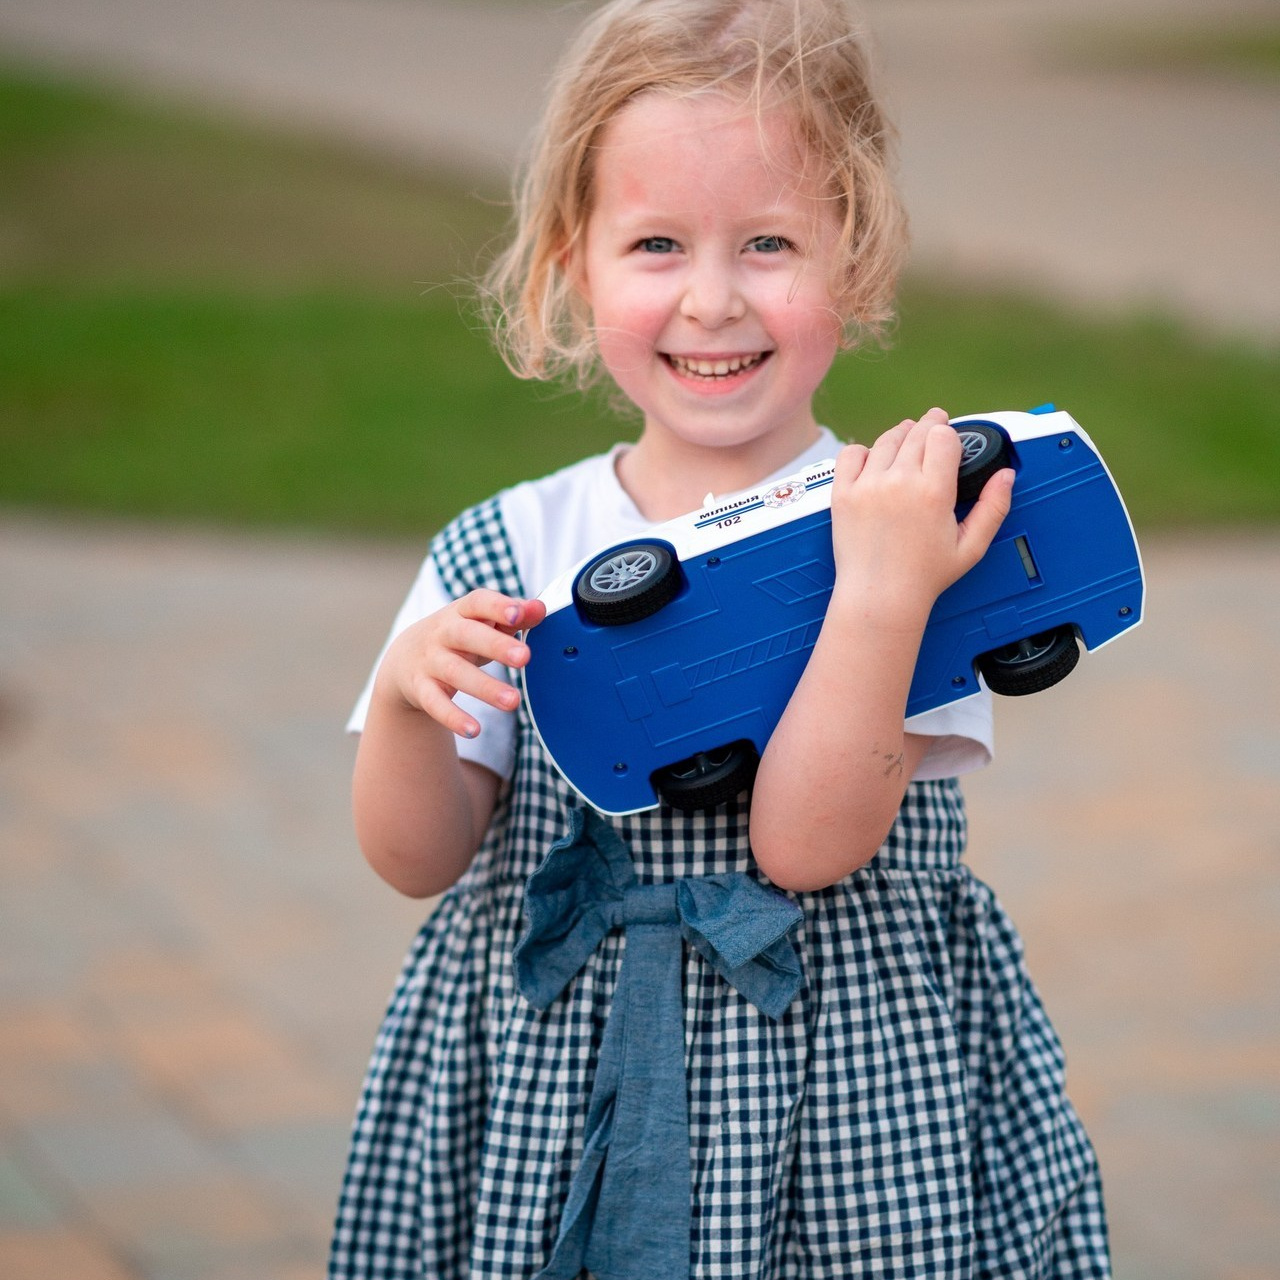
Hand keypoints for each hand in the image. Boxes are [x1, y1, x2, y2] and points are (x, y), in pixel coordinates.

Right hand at [374, 591, 546, 738]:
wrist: (405, 657)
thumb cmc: (458, 637)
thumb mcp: (482, 622)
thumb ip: (514, 616)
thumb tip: (540, 608)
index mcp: (461, 612)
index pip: (478, 602)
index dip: (498, 606)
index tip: (519, 614)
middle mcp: (443, 633)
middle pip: (467, 635)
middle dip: (496, 645)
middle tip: (525, 657)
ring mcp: (430, 661)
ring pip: (456, 672)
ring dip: (484, 687)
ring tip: (512, 701)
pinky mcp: (421, 689)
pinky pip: (436, 704)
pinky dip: (453, 717)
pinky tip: (474, 730)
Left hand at [830, 407, 1013, 624]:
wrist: (879, 596)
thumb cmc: (923, 577)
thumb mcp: (971, 547)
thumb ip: (993, 508)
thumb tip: (1006, 476)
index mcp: (933, 493)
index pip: (943, 436)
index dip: (948, 433)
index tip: (949, 437)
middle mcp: (899, 483)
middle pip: (916, 432)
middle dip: (928, 426)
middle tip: (933, 427)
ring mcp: (868, 486)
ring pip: (886, 440)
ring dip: (900, 435)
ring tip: (907, 440)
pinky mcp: (843, 494)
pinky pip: (851, 454)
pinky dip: (864, 451)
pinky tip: (875, 459)